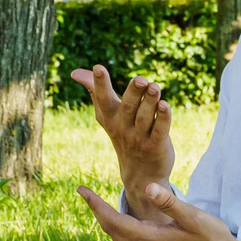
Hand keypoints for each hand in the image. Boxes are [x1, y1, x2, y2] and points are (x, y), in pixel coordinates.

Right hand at [68, 65, 174, 193]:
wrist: (139, 173)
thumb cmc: (123, 134)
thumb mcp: (107, 115)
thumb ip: (95, 91)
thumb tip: (74, 72)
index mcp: (110, 118)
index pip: (103, 99)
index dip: (100, 83)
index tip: (98, 67)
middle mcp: (123, 127)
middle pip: (127, 107)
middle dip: (133, 92)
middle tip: (140, 79)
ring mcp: (140, 138)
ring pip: (145, 118)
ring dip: (150, 102)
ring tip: (155, 87)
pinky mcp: (157, 146)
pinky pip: (160, 131)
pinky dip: (163, 118)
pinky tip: (165, 106)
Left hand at [77, 181, 240, 240]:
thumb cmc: (215, 240)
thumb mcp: (196, 218)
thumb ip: (171, 203)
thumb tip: (148, 188)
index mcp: (152, 239)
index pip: (114, 221)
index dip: (96, 205)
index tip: (82, 190)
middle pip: (112, 230)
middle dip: (96, 211)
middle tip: (84, 193)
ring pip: (120, 237)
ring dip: (106, 220)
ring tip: (97, 204)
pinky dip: (119, 228)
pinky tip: (122, 220)